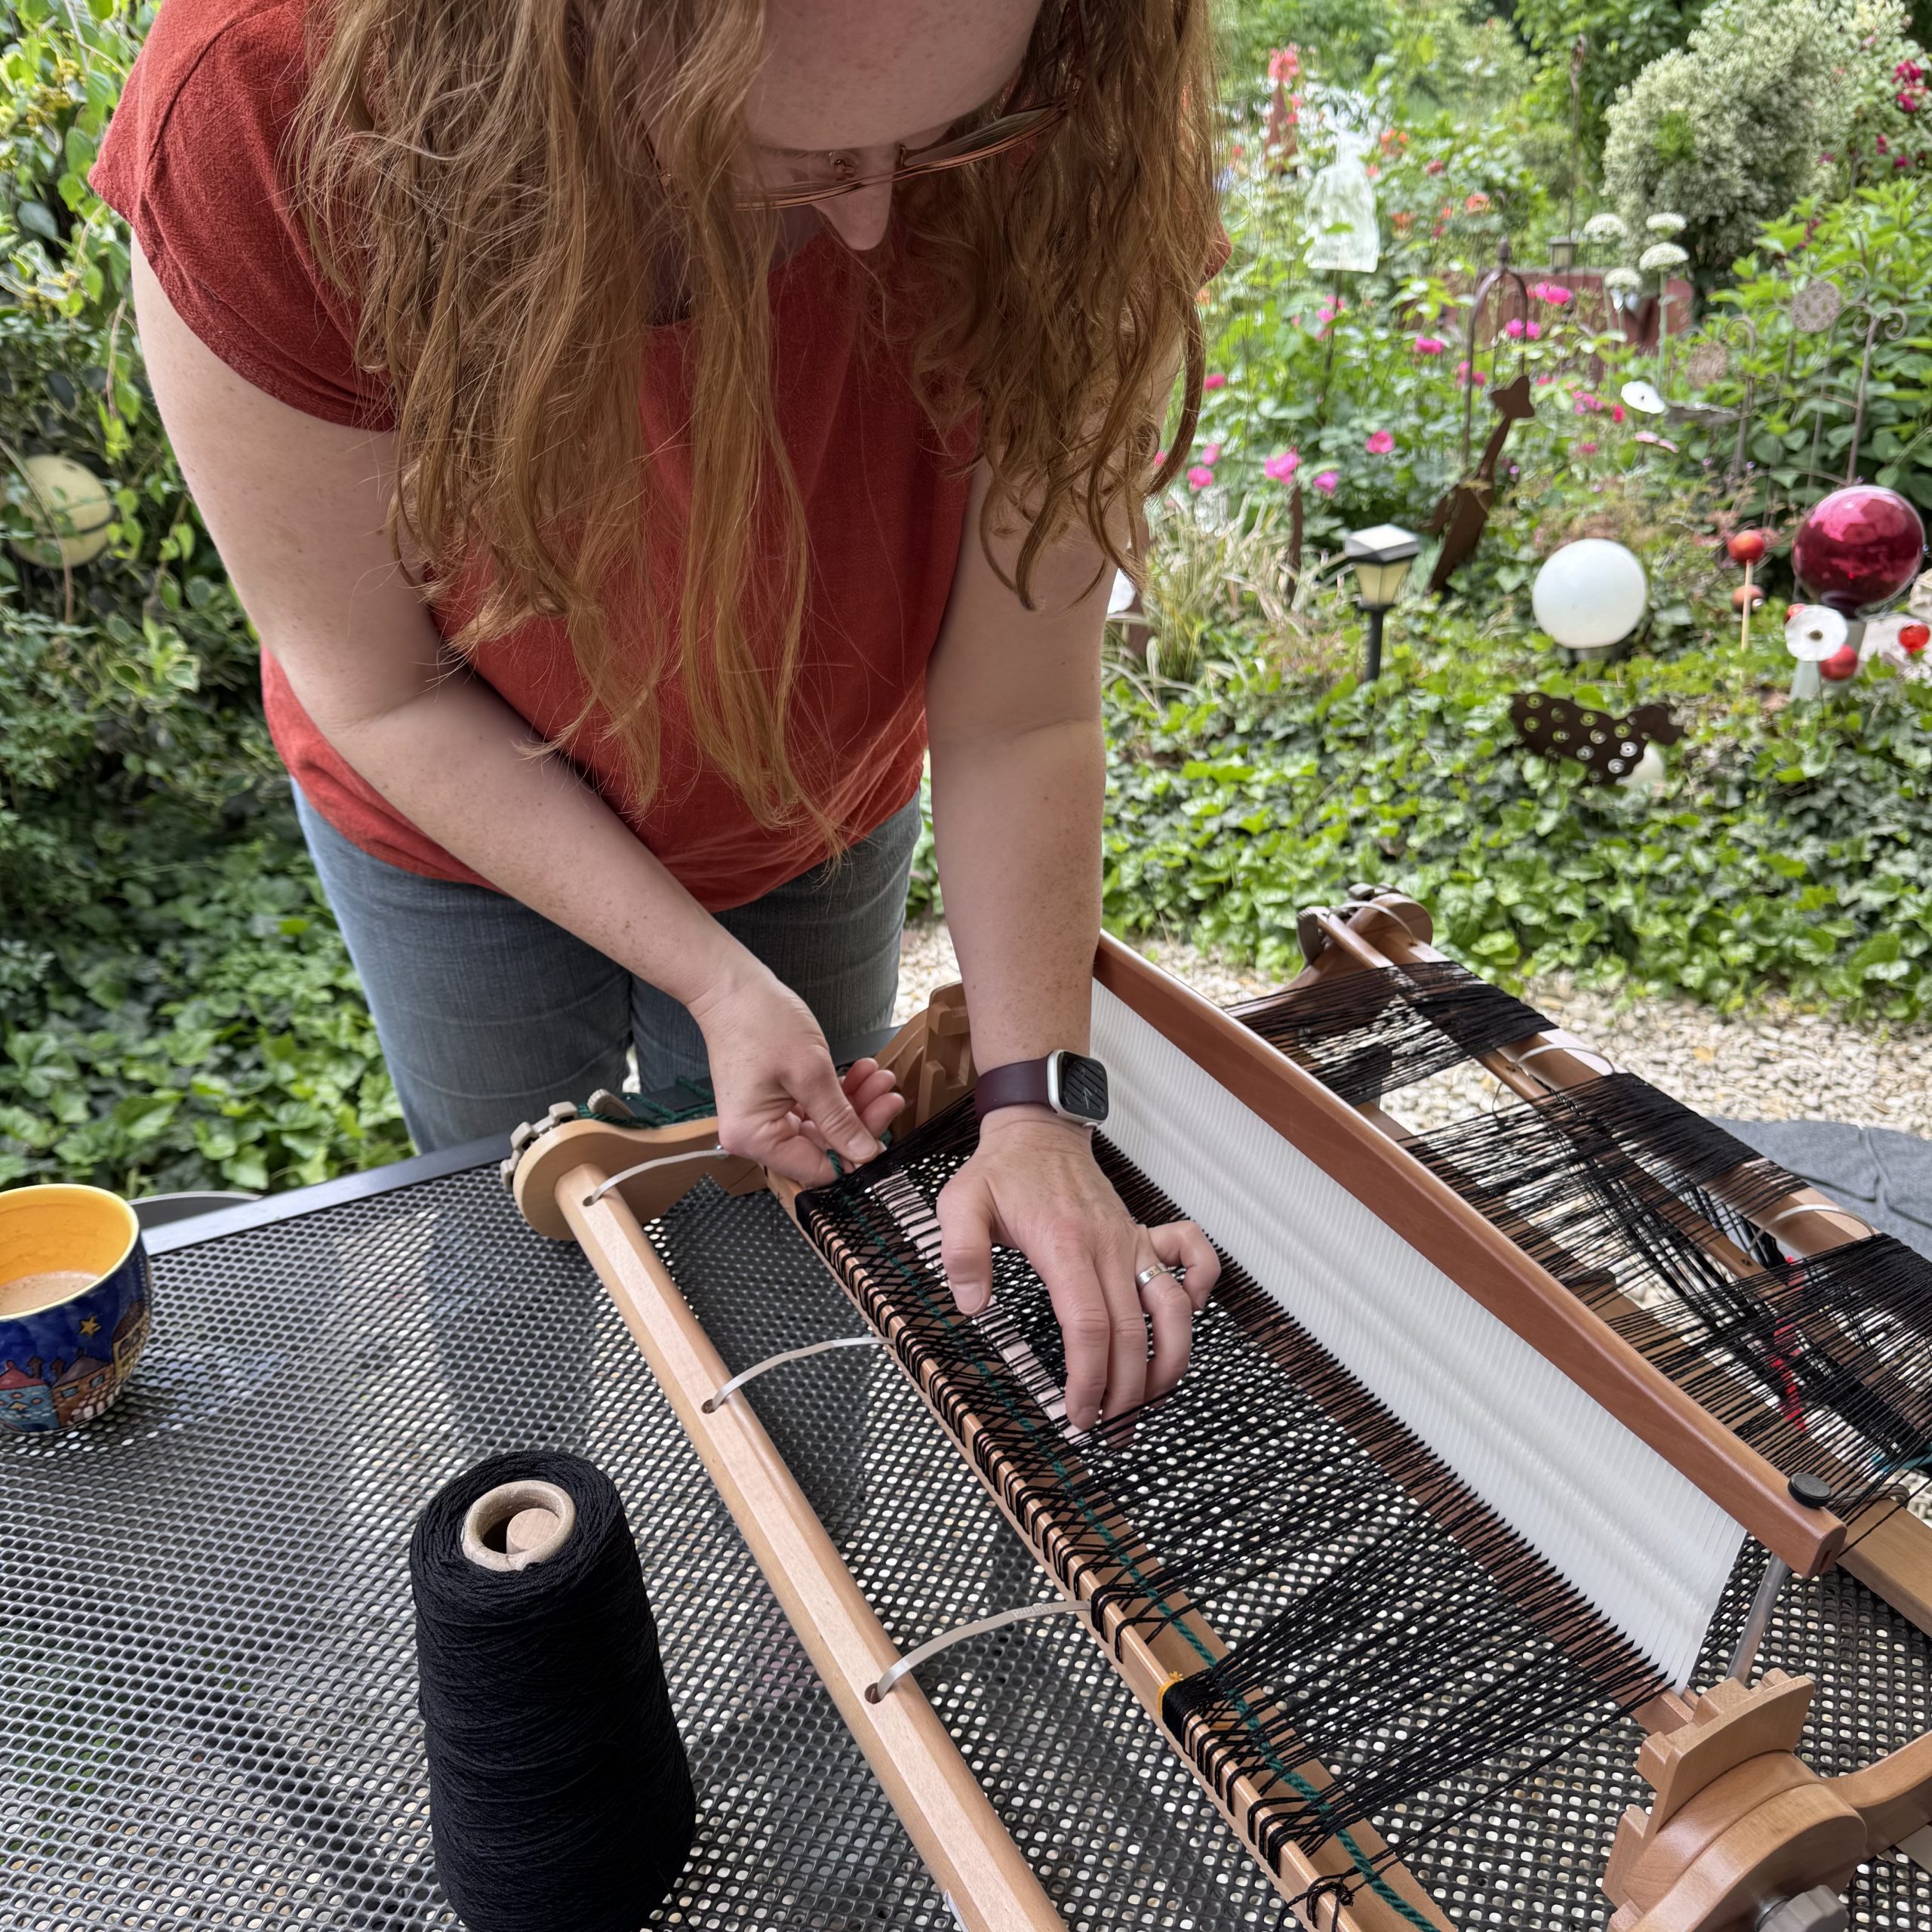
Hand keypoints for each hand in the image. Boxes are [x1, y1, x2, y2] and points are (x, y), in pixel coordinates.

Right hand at [690, 962, 903, 1185]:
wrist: (731, 987)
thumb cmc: (760, 1022)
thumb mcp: (811, 1072)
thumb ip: (839, 1118)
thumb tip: (865, 1154)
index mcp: (755, 1137)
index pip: (815, 1169)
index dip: (852, 1157)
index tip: (884, 1136)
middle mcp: (754, 1135)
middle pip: (821, 1147)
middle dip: (859, 1121)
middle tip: (890, 1098)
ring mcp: (762, 1117)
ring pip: (822, 1126)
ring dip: (853, 1103)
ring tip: (880, 1079)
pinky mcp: (772, 1101)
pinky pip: (812, 1108)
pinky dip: (836, 1093)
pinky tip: (861, 1074)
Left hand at [936, 1108, 1219, 1431]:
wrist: (1038, 1133)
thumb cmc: (1001, 1172)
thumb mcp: (960, 1204)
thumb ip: (961, 1252)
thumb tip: (972, 1304)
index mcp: (1064, 1245)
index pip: (1088, 1325)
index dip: (1088, 1377)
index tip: (1078, 1413)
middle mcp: (1108, 1246)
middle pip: (1132, 1331)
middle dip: (1125, 1391)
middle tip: (1108, 1430)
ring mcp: (1131, 1241)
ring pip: (1174, 1307)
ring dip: (1169, 1360)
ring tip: (1150, 1401)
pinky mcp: (1144, 1235)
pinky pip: (1194, 1256)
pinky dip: (1203, 1287)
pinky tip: (1190, 1318)